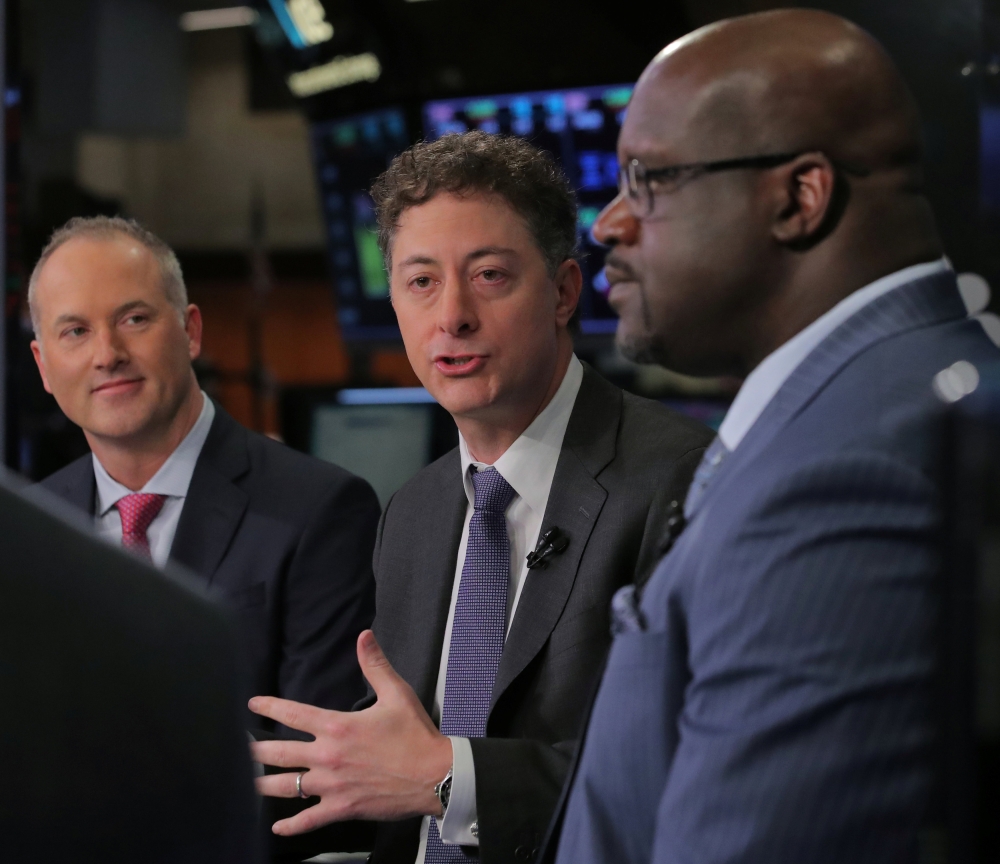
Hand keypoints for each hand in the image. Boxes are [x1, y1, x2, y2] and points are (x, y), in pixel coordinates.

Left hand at [250, 630, 452, 834]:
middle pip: (280, 752)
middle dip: (255, 750)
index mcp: (338, 726)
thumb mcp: (397, 693)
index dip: (270, 706)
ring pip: (287, 786)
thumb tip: (363, 637)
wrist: (434, 775)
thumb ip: (375, 665)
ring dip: (263, 785)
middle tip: (239, 748)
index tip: (253, 704)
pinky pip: (309, 819)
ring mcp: (332, 784)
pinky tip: (278, 827)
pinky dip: (291, 825)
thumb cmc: (416, 735)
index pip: (294, 713)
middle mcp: (328, 755)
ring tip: (247, 783)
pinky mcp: (342, 807)